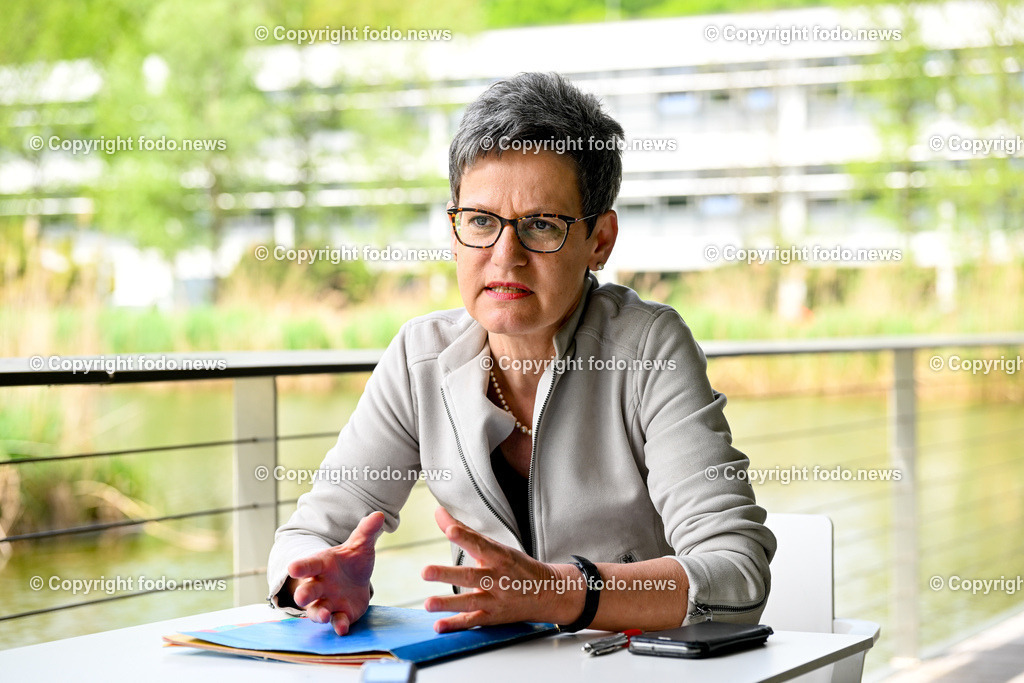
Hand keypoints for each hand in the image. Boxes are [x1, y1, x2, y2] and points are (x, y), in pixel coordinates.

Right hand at [286, 511, 384, 634]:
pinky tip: (342, 629)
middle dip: (303, 594)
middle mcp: (320, 585)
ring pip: (317, 611)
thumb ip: (366, 531)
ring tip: (324, 616)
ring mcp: (328, 602)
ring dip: (319, 614)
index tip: (292, 567)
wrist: (356, 580)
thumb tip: (379, 515)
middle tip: (301, 597)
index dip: (300, 566)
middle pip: (307, 591)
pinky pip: (337, 621)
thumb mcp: (360, 544)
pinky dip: (339, 625)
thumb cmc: (352, 560)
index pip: (308, 564)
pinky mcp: (341, 614)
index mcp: (321, 564)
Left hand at [421, 507, 582, 632]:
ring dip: (448, 603)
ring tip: (428, 603)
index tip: (450, 530)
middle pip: (471, 576)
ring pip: (470, 602)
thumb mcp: (497, 547)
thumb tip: (439, 513)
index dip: (465, 537)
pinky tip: (439, 626)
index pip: (480, 545)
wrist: (547, 592)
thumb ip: (466, 533)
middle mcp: (497, 578)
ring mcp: (495, 599)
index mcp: (499, 557)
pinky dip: (456, 625)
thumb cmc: (517, 566)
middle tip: (426, 572)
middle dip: (447, 574)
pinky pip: (472, 621)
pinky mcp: (492, 616)